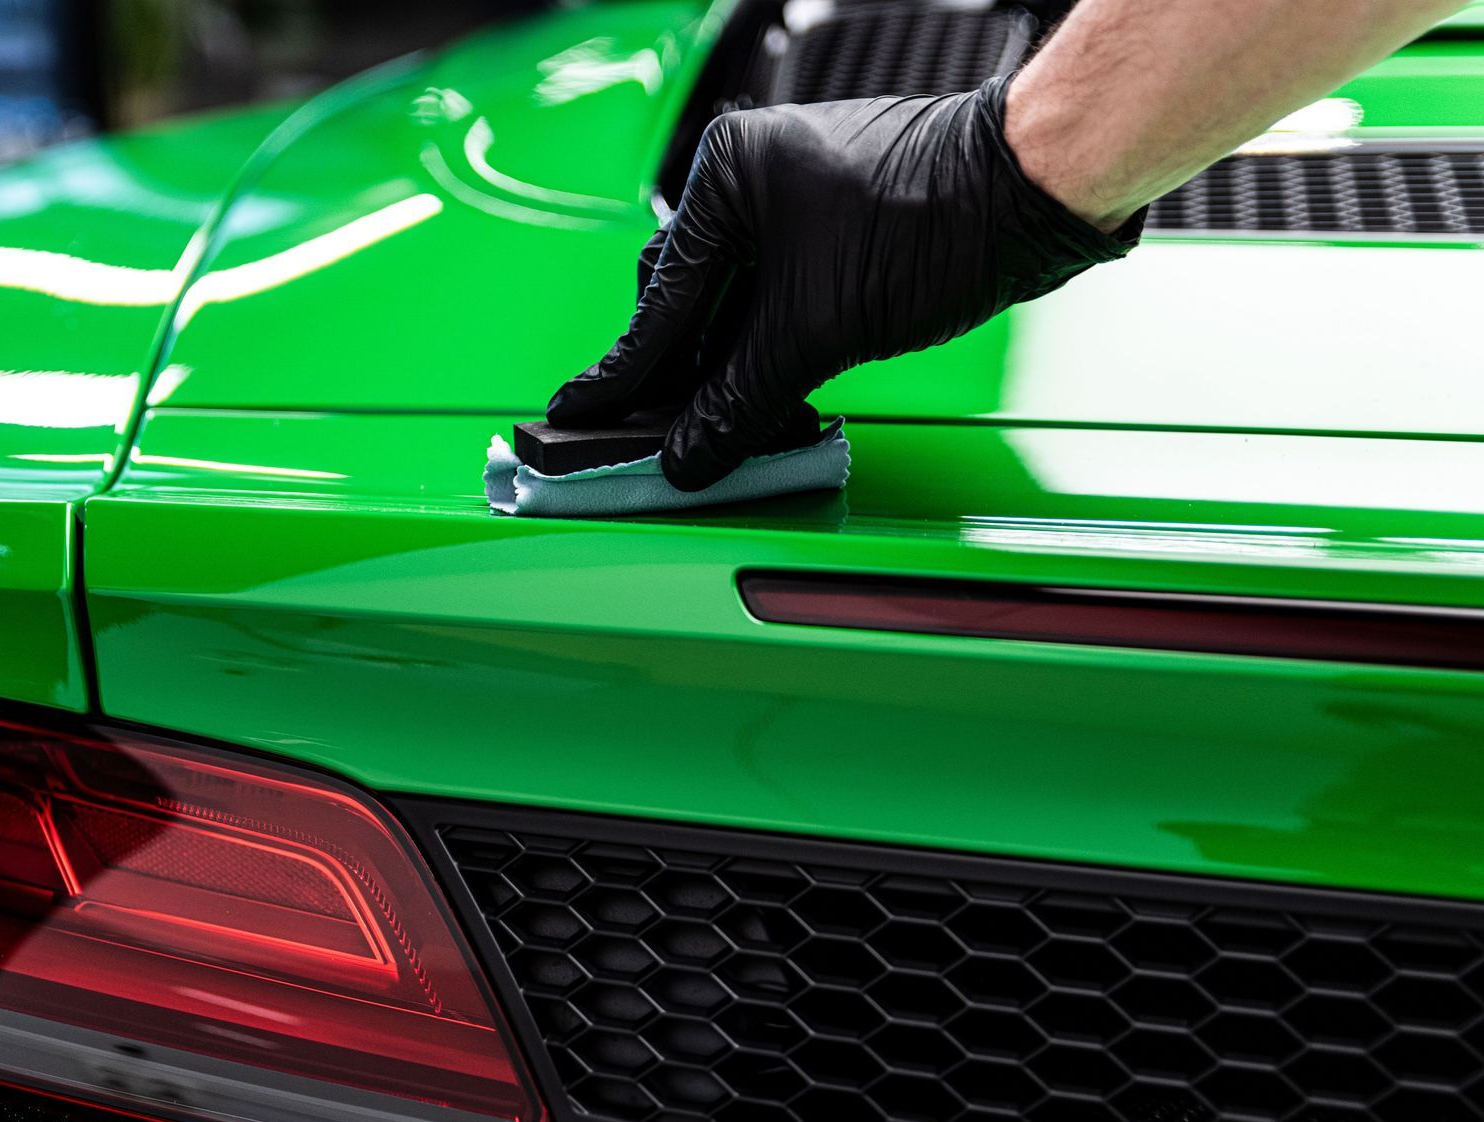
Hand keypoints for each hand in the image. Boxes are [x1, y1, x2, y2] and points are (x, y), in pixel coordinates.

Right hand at [548, 75, 1142, 491]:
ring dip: (726, 365)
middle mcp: (751, 175)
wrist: (1034, 193)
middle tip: (657, 434)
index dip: (624, 375)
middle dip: (677, 372)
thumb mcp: (817, 332)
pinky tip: (767, 391)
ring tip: (716, 424)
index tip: (581, 414)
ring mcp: (794, 196)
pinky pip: (773, 292)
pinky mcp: (833, 222)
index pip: (661, 303)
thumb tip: (691, 452)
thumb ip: (740, 400)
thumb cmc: (937, 220)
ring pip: (731, 300)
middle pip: (685, 299)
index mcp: (725, 176)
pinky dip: (766, 345)